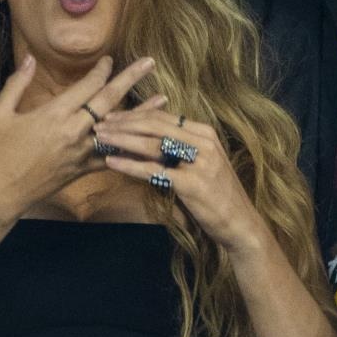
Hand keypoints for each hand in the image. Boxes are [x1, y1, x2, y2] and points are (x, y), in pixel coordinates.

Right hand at [0, 56, 156, 217]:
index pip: (86, 86)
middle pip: (108, 100)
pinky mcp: (84, 168)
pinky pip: (113, 156)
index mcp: (54, 114)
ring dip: (141, 113)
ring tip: (162, 99)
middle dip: (130, 79)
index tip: (109, 60)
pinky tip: (146, 139)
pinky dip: (131, 147)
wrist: (3, 191)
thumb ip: (16, 84)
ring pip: (119, 129)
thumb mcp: (0, 113)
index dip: (101, 70)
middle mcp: (73, 131)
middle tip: (149, 62)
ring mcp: (82, 152)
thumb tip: (29, 58)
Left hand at [94, 108, 267, 252]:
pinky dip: (129, 165)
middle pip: (154, 126)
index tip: (110, 115)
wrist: (239, 222)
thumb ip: (179, 147)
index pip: (162, 117)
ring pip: (152, 145)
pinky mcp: (192, 184)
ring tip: (99, 138)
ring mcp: (199, 162)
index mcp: (204, 133)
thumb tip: (146, 136)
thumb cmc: (216, 193)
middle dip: (123, 123)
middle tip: (98, 124)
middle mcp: (203, 142)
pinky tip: (111, 162)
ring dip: (121, 139)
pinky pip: (153, 171)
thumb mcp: (200, 162)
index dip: (134, 114)